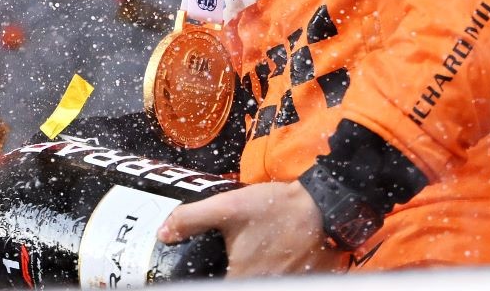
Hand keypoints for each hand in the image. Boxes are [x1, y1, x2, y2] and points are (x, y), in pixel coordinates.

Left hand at [157, 180, 347, 277]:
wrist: (327, 207)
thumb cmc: (276, 208)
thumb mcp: (228, 208)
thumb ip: (191, 220)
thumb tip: (163, 233)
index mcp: (242, 278)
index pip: (214, 286)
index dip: (207, 279)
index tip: (203, 271)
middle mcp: (265, 286)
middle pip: (236, 284)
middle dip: (225, 273)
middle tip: (229, 257)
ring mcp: (288, 287)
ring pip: (259, 281)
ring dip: (250, 272)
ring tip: (251, 255)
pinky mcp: (304, 283)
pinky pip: (279, 280)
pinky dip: (271, 274)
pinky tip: (269, 258)